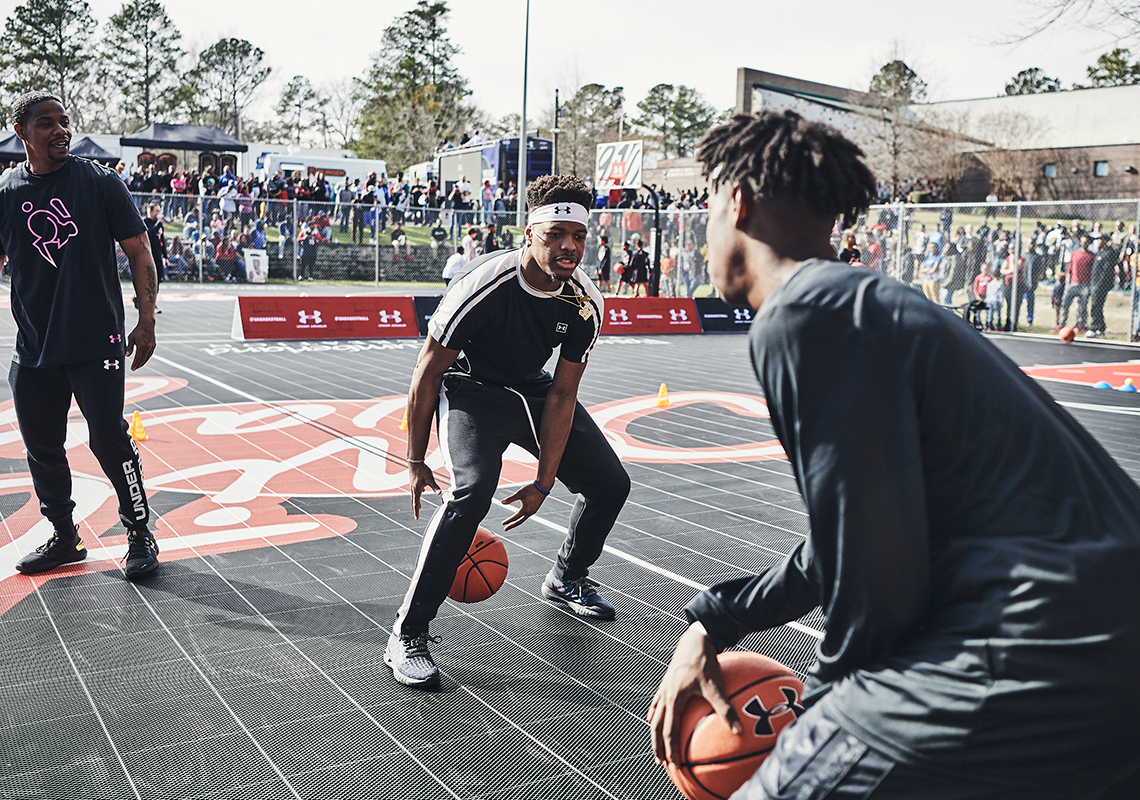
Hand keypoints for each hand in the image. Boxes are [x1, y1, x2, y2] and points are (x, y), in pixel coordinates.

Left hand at [126, 319, 155, 369]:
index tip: (132, 368)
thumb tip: (127, 356)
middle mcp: (148, 347)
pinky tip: (143, 360)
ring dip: (142, 362)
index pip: (138, 358)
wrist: (147, 325)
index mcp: (142, 346)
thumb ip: (129, 347)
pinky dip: (146, 358)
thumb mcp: (131, 338)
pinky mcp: (154, 346)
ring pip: (147, 357)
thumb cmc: (137, 331)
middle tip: (134, 369)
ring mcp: (152, 347)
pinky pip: (150, 354)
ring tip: (138, 366)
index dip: (135, 364)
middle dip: (138, 365)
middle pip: (143, 359)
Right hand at [409, 462, 440, 519]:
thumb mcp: (430, 478)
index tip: (416, 517)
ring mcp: (413, 485)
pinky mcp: (414, 482)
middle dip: (415, 509)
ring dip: (416, 502)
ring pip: (414, 496)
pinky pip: (415, 491)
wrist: (415, 462)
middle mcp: (413, 489)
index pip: (416, 503)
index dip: (416, 511)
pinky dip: (417, 495)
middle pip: (414, 501)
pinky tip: (422, 492)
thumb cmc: (422, 470)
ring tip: (419, 507)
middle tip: (416, 516)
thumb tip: (440, 493)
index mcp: (417, 490)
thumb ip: (435, 486)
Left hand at [501, 482, 546, 530]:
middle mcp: (530, 512)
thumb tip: (501, 502)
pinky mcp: (535, 509)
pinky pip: (527, 515)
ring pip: (523, 518)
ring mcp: (533, 511)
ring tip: (511, 521)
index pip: (515, 518)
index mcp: (525, 509)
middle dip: (512, 525)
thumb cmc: (531, 489)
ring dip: (517, 520)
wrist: (543, 486)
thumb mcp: (519, 493)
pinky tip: (518, 512)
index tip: (502, 524)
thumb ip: (510, 499)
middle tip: (505, 529)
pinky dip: (521, 516)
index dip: (508, 521)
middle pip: (519, 522)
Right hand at [648, 623, 740, 763]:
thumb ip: (726, 709)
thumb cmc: (706, 661)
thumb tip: (739, 731)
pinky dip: (657, 715)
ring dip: (656, 732)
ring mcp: (664, 689)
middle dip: (658, 746)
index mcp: (674, 699)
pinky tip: (660, 719)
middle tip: (661, 763)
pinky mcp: (667, 682)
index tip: (675, 765)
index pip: (669, 731)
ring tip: (658, 746)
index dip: (671, 750)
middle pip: (657, 727)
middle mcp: (665, 695)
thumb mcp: (716, 686)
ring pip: (655, 716)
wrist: (695, 639)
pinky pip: (658, 703)